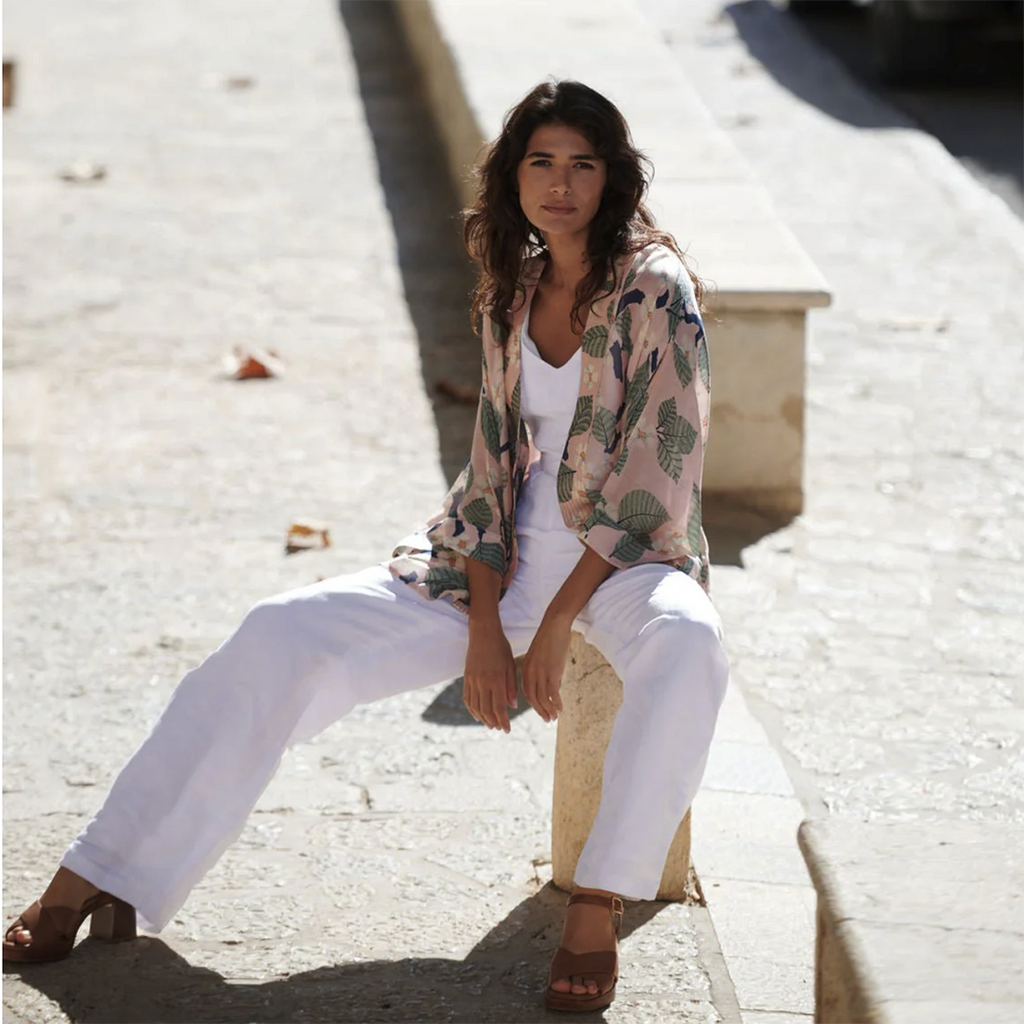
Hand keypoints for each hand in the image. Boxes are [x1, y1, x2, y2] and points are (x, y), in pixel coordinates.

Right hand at [463, 618, 517, 732]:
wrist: (483, 632)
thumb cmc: (501, 647)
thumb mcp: (510, 666)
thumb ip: (511, 687)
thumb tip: (511, 706)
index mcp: (495, 680)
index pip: (498, 707)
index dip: (503, 721)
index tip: (507, 729)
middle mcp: (482, 682)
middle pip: (486, 710)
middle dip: (493, 722)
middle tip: (500, 729)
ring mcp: (472, 680)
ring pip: (475, 706)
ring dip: (483, 718)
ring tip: (490, 725)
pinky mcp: (466, 677)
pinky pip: (467, 698)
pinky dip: (472, 709)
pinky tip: (477, 715)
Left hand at [522, 614, 570, 722]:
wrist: (554, 625)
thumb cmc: (549, 638)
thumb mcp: (540, 656)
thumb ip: (540, 669)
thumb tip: (550, 683)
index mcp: (525, 669)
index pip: (527, 693)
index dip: (535, 705)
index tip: (542, 712)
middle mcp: (530, 673)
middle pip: (533, 699)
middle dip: (541, 711)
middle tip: (549, 720)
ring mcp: (540, 673)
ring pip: (542, 698)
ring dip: (549, 710)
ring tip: (555, 717)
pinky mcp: (552, 671)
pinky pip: (553, 693)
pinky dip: (556, 703)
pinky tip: (561, 708)